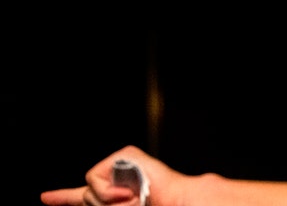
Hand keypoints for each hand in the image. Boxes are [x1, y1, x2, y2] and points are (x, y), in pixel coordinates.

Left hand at [41, 145, 177, 205]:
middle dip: (99, 205)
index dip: (63, 197)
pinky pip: (96, 178)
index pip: (83, 194)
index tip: (45, 198)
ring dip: (107, 203)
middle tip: (128, 204)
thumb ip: (100, 204)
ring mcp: (120, 163)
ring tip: (132, 201)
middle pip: (86, 195)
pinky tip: (128, 193)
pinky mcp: (124, 154)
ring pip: (90, 188)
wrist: (173, 201)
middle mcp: (115, 176)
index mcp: (114, 192)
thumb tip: (80, 195)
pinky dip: (108, 192)